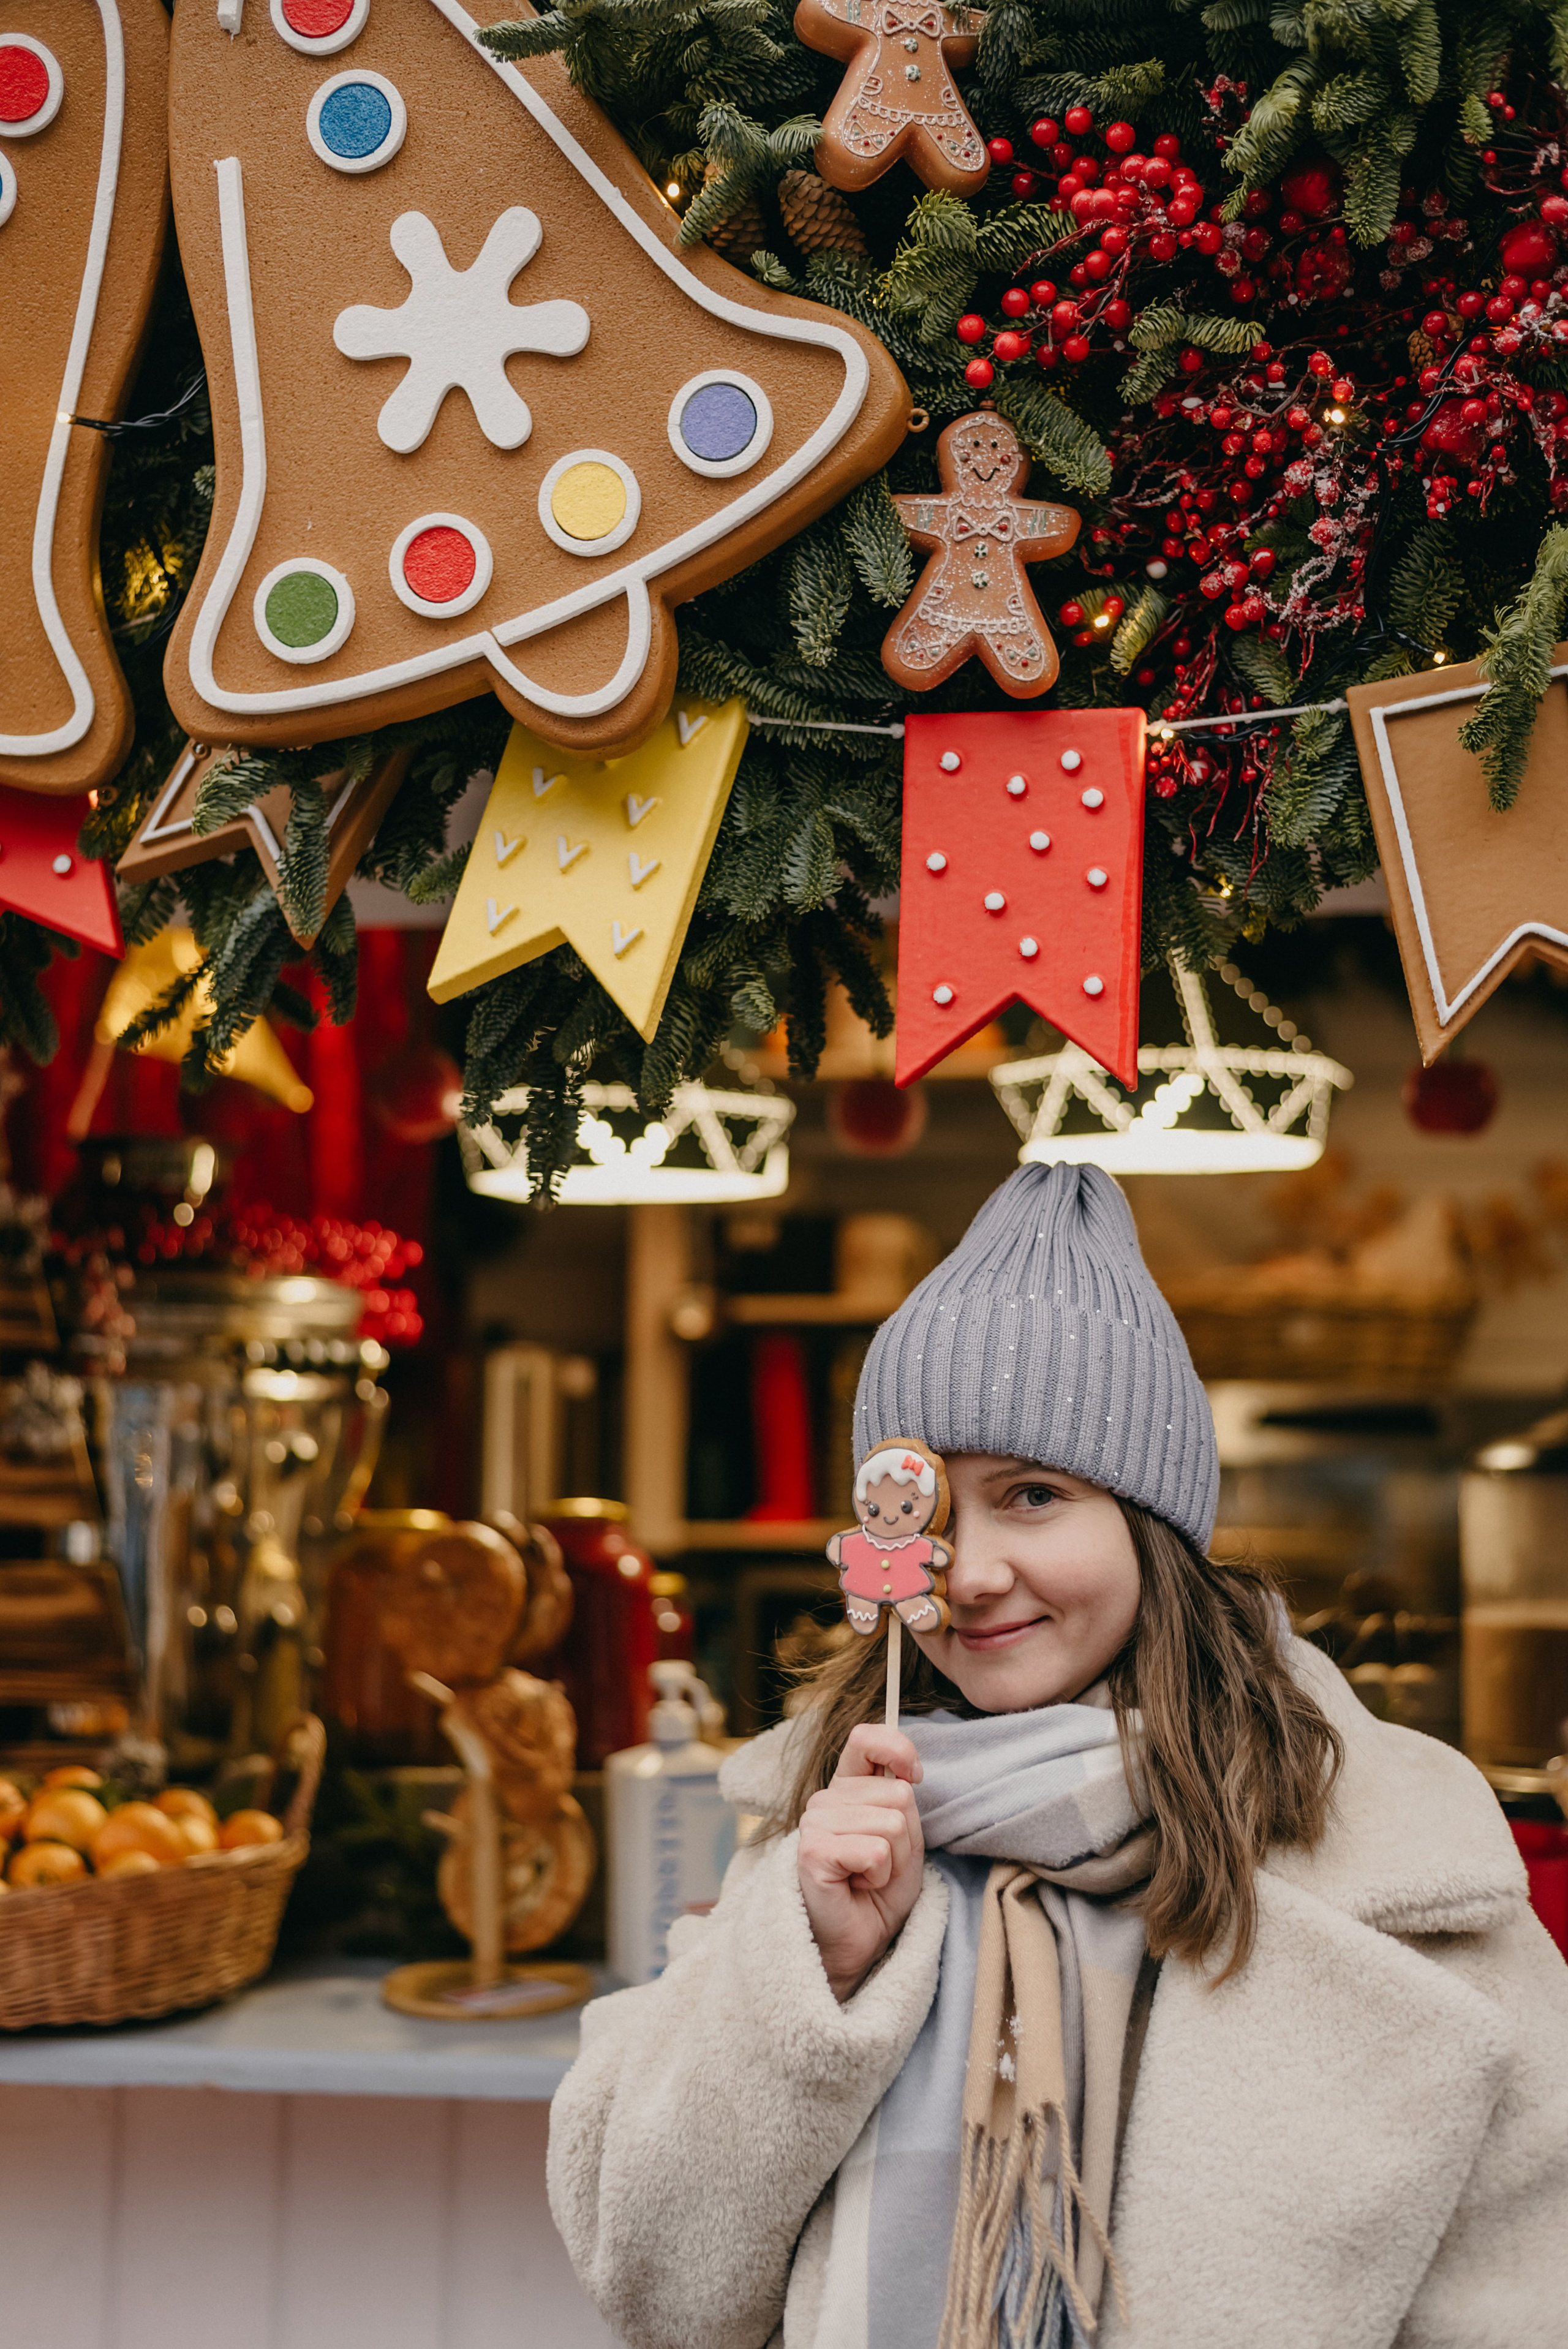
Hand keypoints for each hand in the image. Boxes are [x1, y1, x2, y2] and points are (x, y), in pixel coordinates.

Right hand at [797, 1725, 924, 2002]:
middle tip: (881, 1867)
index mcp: (846, 1789)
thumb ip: (902, 1802)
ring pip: (892, 1823)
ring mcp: (814, 1823)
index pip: (867, 1739)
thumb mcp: (904, 1842)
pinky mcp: (813, 1851)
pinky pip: (876, 1851)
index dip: (899, 1749)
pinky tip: (857, 1888)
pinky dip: (880, 1876)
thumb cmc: (876, 1896)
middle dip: (906, 1839)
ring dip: (894, 1862)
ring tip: (868, 1879)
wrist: (853, 1946)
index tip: (915, 1774)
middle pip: (898, 1794)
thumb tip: (906, 1772)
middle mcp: (825, 1799)